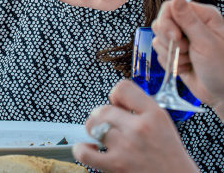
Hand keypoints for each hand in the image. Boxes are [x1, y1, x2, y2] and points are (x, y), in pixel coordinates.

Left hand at [73, 80, 198, 172]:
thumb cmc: (170, 157)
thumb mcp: (164, 125)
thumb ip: (142, 110)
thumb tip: (117, 103)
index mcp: (154, 115)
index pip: (123, 88)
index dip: (116, 96)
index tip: (118, 105)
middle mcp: (139, 128)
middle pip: (103, 109)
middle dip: (103, 117)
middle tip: (110, 126)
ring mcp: (126, 146)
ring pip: (92, 125)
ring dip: (94, 130)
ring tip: (102, 137)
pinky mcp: (116, 165)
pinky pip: (84, 152)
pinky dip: (82, 149)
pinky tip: (91, 150)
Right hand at [152, 0, 223, 111]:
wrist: (223, 94)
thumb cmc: (223, 69)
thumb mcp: (206, 43)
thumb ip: (188, 20)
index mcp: (202, 17)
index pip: (169, 8)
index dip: (167, 22)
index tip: (176, 37)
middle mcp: (190, 25)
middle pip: (160, 23)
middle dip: (169, 41)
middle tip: (186, 51)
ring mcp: (182, 39)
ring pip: (158, 39)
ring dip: (171, 54)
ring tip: (189, 61)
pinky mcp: (175, 53)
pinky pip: (159, 53)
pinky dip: (170, 63)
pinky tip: (186, 67)